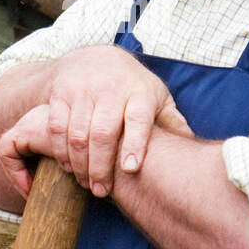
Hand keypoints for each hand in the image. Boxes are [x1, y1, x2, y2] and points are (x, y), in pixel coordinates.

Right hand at [0, 45, 192, 198]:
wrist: (94, 56)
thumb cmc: (132, 86)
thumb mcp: (156, 97)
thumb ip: (172, 122)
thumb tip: (191, 148)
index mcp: (139, 92)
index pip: (138, 118)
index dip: (135, 144)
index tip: (131, 169)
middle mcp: (111, 88)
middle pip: (103, 133)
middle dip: (100, 167)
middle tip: (101, 191)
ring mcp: (83, 89)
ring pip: (78, 135)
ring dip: (79, 165)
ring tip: (86, 183)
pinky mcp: (60, 93)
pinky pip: (57, 128)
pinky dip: (60, 152)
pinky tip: (68, 166)